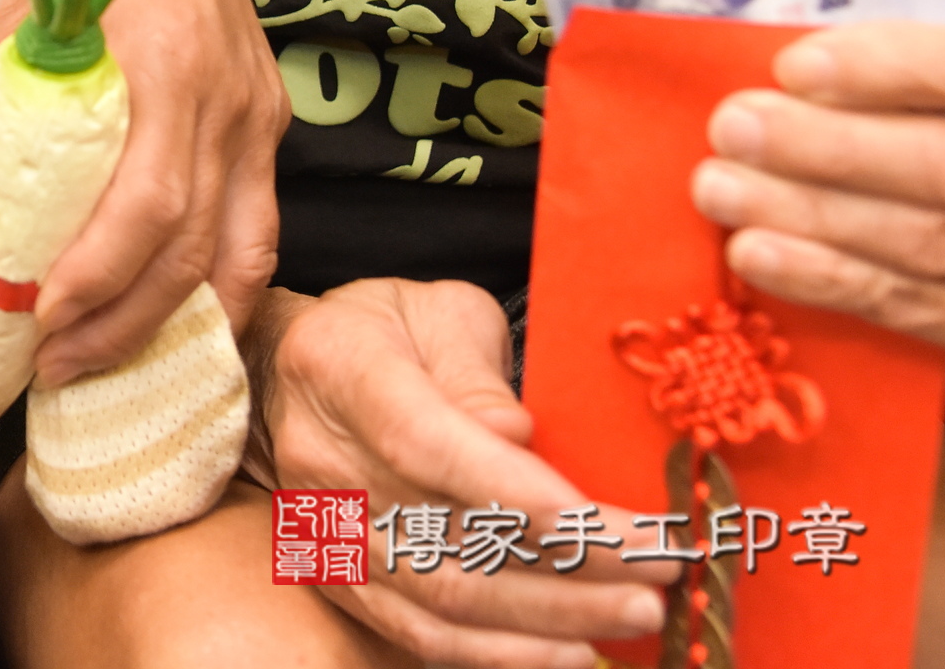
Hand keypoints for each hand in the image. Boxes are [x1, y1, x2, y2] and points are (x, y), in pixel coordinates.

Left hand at [0, 0, 288, 384]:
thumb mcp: (19, 17)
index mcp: (165, 63)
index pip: (147, 200)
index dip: (98, 274)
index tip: (38, 319)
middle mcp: (225, 99)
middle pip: (191, 243)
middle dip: (120, 321)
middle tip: (51, 368)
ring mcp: (256, 114)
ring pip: (237, 251)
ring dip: (169, 323)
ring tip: (99, 363)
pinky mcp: (267, 123)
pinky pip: (256, 228)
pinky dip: (219, 291)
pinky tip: (172, 330)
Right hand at [254, 279, 672, 668]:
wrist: (285, 375)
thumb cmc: (380, 332)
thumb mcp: (433, 311)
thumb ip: (474, 368)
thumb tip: (515, 437)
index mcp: (341, 370)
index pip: (430, 446)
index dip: (520, 495)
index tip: (612, 525)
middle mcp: (322, 458)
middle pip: (447, 536)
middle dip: (568, 569)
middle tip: (659, 576)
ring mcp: (325, 527)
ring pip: (441, 598)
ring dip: (548, 620)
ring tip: (634, 617)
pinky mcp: (338, 575)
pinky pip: (417, 634)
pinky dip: (498, 655)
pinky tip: (569, 651)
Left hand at [692, 20, 944, 386]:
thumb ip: (903, 76)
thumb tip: (798, 76)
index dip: (893, 68)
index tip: (796, 68)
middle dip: (831, 147)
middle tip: (734, 127)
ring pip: (924, 241)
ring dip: (808, 213)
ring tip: (720, 188)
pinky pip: (912, 307)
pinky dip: (826, 278)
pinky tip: (754, 253)